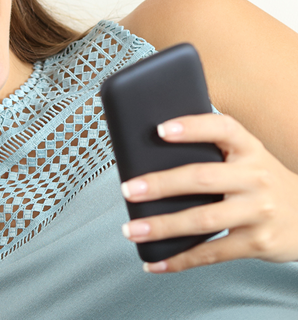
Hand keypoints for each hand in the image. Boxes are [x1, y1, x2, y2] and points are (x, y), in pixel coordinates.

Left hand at [120, 113, 297, 272]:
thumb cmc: (260, 180)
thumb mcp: (246, 156)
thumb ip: (213, 149)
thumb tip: (154, 149)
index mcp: (249, 147)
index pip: (221, 128)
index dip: (191, 127)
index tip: (159, 130)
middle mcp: (256, 177)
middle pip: (201, 178)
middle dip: (160, 185)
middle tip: (128, 189)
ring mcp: (258, 211)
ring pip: (203, 219)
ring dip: (163, 226)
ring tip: (132, 228)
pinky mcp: (257, 242)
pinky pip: (213, 252)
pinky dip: (180, 259)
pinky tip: (155, 261)